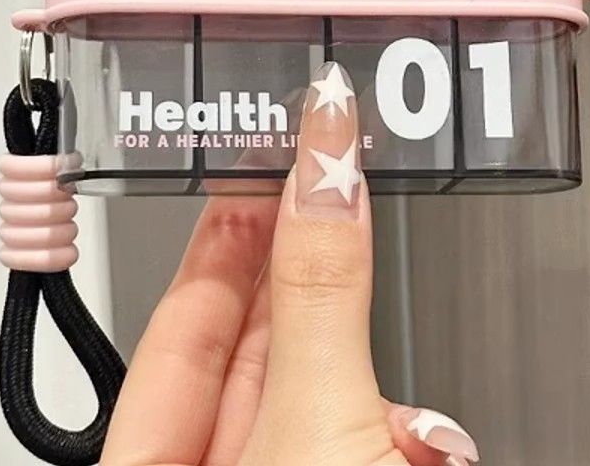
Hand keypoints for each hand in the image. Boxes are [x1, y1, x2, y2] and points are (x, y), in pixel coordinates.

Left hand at [100, 62, 478, 465]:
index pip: (176, 326)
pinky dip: (389, 407)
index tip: (260, 165)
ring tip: (365, 251)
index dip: (221, 237)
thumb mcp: (317, 418)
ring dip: (349, 331)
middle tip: (317, 171)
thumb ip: (321, 292)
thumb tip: (325, 166)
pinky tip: (413, 409)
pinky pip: (353, 424)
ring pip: (307, 385)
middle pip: (244, 347)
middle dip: (292, 262)